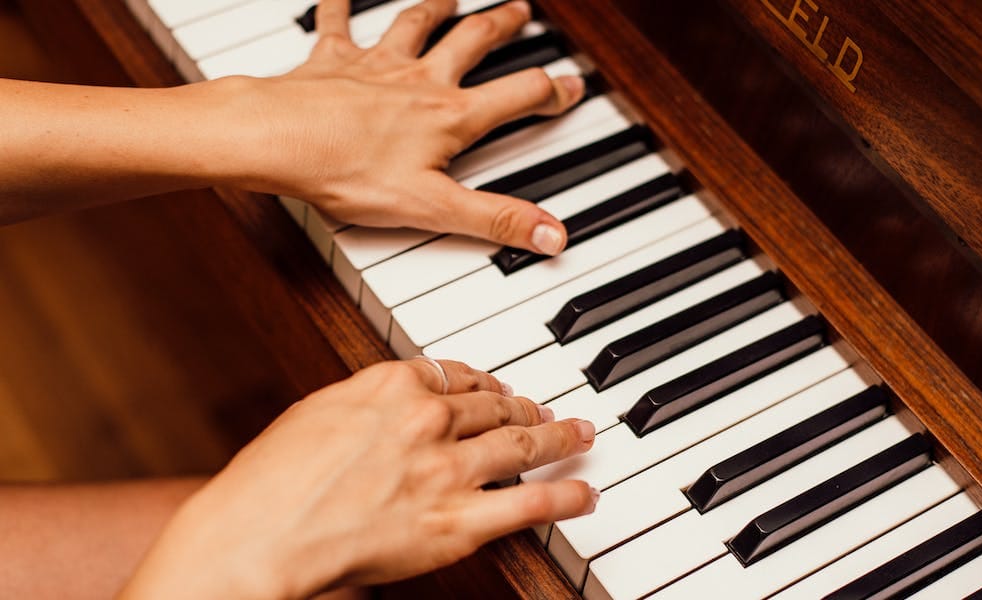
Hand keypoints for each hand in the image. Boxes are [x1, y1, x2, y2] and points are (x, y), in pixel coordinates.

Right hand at [121, 360, 597, 598]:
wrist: (262, 535)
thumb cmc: (270, 482)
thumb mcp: (316, 415)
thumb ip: (366, 402)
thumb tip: (390, 404)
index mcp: (393, 384)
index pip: (455, 375)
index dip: (483, 382)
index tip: (493, 387)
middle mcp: (430, 419)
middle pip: (495, 406)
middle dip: (526, 406)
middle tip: (545, 409)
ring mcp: (449, 469)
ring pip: (523, 442)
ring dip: (559, 436)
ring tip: (579, 434)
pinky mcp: (460, 520)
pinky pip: (531, 502)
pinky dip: (566, 495)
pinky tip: (585, 491)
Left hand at [246, 0, 583, 254]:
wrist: (276, 140)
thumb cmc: (347, 172)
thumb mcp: (433, 208)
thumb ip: (495, 219)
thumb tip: (552, 236)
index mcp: (450, 117)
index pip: (516, 97)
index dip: (550, 92)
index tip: (571, 86)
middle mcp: (419, 81)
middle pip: (472, 42)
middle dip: (501, 26)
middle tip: (520, 11)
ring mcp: (376, 65)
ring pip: (416, 24)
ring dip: (438, 7)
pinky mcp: (332, 59)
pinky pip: (338, 21)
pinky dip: (342, 5)